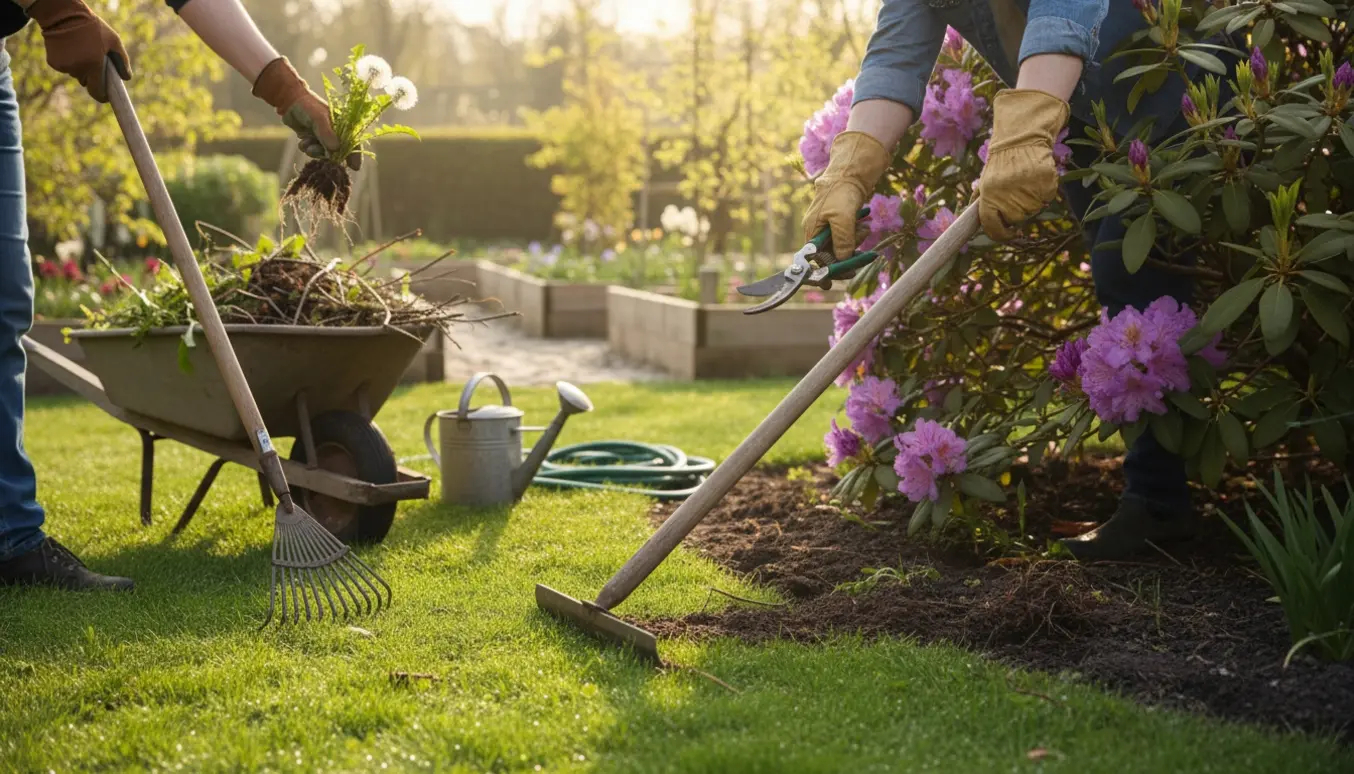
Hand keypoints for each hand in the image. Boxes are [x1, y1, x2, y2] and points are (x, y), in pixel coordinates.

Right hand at [27, 0, 130, 103]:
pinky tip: (69, 48)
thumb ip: (122, 61)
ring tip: (81, 50)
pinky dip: (68, 62)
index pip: (97, 91)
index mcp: (94, 65)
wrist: (63, 14)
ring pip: (76, 74)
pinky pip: (65, 68)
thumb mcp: (113, 40)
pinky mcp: (53, 63)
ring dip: (80, 67)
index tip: (105, 97)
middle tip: (93, 60)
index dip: (102, 96)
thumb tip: (127, 78)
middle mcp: (78, 68)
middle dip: (92, 76)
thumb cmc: (92, 27)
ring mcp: (64, 66)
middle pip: (87, 82)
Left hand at [252, 57, 360, 170]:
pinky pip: (312, 151)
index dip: (355, 155)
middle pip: (337, 152)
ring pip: (323, 153)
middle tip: (315, 150)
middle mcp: (335, 133)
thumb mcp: (318, 118)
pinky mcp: (313, 140)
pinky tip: (302, 140)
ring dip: (314, 151)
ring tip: (306, 143)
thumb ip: (326, 134)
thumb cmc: (308, 106)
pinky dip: (307, 148)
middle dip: (326, 154)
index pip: (353, 142)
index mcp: (343, 125)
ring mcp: (324, 137)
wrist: (290, 101)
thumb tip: (335, 150)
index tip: (354, 167)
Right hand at [801, 131, 890, 260]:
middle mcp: (817, 230)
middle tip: (862, 250)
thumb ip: (842, 241)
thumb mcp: (842, 218)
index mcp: (811, 230)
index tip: (842, 276)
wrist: (851, 172)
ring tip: (865, 229)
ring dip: (855, 241)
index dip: (828, 268)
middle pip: (831, 253)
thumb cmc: (842, 192)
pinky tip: (865, 226)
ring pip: (842, 245)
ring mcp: (828, 226)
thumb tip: (842, 260)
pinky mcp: (839, 221)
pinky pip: (848, 236)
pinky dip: (857, 234)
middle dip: (848, 251)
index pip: (816, 257)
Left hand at [977, 89, 1069, 240]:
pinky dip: (1043, 192)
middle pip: (1016, 219)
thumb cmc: (1001, 161)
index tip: (1007, 234)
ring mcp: (1028, 191)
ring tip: (1025, 182)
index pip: (993, 226)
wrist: (1021, 137)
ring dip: (1030, 201)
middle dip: (1016, 211)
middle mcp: (1008, 195)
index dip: (1000, 233)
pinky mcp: (1046, 184)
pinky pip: (1046, 199)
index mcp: (989, 195)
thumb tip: (974, 222)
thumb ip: (981, 201)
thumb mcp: (985, 180)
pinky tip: (1036, 178)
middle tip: (1015, 192)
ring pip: (1032, 210)